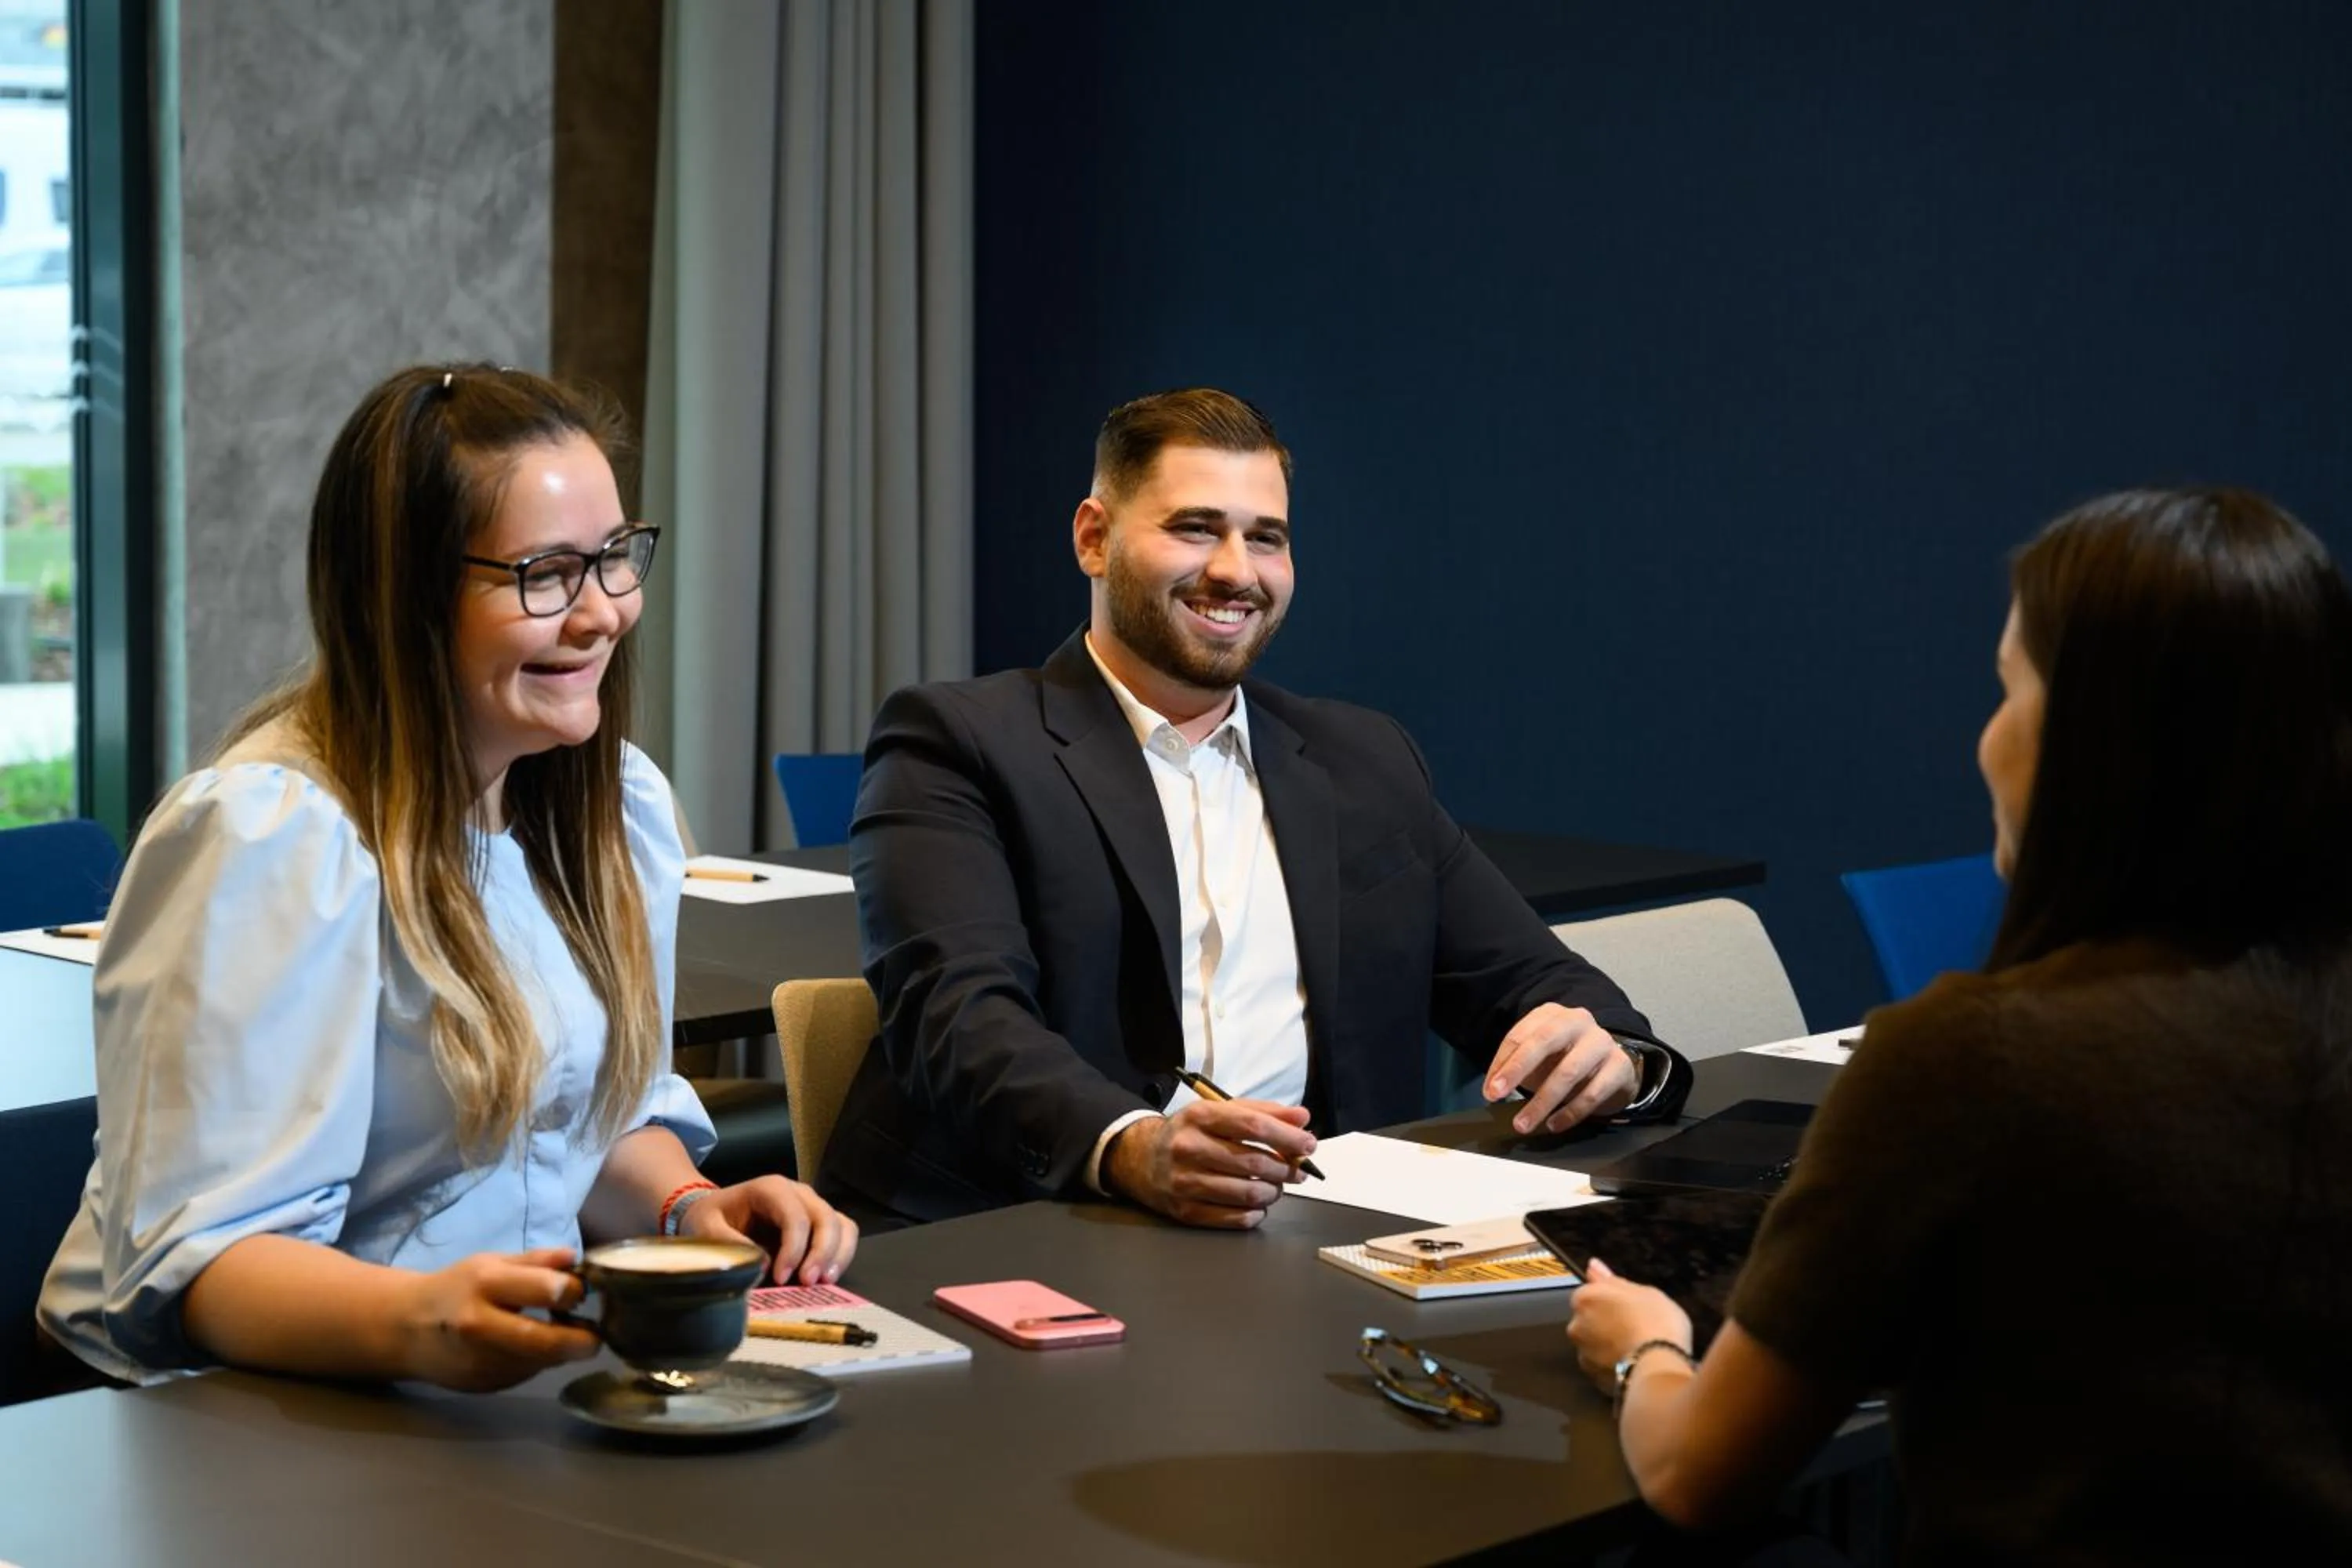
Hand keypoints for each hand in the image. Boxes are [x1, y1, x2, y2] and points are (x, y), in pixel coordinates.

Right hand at [397, 1246, 599, 1392]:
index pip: (546, 1289)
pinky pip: (524, 1373)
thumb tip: (575, 1259)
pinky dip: (536, 1362)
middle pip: (544, 1341)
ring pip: (538, 1362)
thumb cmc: (455, 1289)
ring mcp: (479, 1361)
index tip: (582, 1292)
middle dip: (580, 1341)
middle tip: (595, 1338)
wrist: (405, 1330)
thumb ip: (535, 1262)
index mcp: (485, 1285)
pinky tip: (530, 1348)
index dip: (574, 1292)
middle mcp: (480, 1325)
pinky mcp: (483, 1385)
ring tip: (564, 1336)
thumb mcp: (491, 1263)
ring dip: (560, 1352)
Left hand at [681, 1177, 859, 1285]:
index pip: (795, 1216)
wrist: (715, 1212)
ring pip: (841, 1225)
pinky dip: (841, 1255)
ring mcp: (812, 1206)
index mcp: (771, 1188)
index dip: (794, 1248)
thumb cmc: (711, 1217)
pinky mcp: (819, 1223)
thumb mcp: (707, 1227)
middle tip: (808, 1283)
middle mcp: (798, 1193)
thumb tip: (764, 1264)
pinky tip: (827, 1277)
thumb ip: (730, 1243)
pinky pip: (844, 1234)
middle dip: (821, 1253)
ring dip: (838, 1255)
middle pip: (825, 1218)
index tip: (782, 1278)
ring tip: (825, 1282)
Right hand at [1103, 1099, 1315, 1229]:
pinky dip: (1255, 1213)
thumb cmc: (1191, 1132)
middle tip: (1297, 1171)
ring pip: (1248, 1193)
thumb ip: (1263, 1112)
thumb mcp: (1220, 1111)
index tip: (1309, 1144)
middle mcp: (1189, 1147)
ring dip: (1273, 1192)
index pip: (1253, 1126)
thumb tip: (1302, 1118)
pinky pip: (1234, 1218)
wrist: (1140, 1157)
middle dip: (1286, 1168)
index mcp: (1200, 1116)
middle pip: (1253, 1162)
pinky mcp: (1184, 1211)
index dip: (1288, 1136)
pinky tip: (1257, 1204)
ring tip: (1276, 1186)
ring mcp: (1185, 1182)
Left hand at [1483, 1003, 1638, 1134]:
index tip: (1490, 1091)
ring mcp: (1601, 1041)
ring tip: (1524, 1123)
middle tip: (1498, 1095)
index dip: (1501, 1063)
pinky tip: (1554, 1125)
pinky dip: (1571, 1112)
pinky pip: (1593, 1092)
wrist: (1613, 1067)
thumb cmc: (1566, 1060)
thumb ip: (1515, 1068)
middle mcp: (1577, 1021)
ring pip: (1568, 1071)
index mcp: (1551, 1015)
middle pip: (1543, 1041)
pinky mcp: (1620, 1065)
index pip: (1520, 1035)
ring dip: (1542, 1101)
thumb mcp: (1539, 1059)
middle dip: (1517, 1069)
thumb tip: (1491, 1090)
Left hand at [1565, 1257, 1694, 1394]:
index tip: (1630, 1307)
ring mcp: (1583, 1354)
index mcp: (1585, 1298)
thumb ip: (1612, 1280)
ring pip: (1594, 1346)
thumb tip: (1592, 1266)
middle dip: (1607, 1324)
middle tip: (1637, 1327)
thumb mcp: (1643, 1291)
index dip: (1612, 1301)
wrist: (1659, 1367)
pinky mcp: (1594, 1379)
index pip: (1590, 1294)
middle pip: (1589, 1320)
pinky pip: (1603, 1367)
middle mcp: (1576, 1326)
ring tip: (1639, 1349)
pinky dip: (1614, 1366)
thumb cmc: (1656, 1323)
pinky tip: (1635, 1365)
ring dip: (1609, 1346)